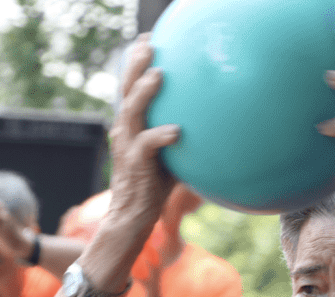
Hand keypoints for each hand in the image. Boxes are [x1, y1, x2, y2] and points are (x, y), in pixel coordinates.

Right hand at [104, 35, 179, 235]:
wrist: (131, 218)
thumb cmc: (152, 187)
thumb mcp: (168, 156)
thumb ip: (179, 138)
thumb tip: (210, 127)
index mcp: (131, 126)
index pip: (131, 87)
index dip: (137, 63)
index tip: (150, 40)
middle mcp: (125, 131)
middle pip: (126, 90)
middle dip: (136, 64)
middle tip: (149, 43)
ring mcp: (127, 146)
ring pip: (131, 111)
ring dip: (144, 92)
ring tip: (160, 75)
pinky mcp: (135, 165)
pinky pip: (147, 145)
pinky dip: (160, 135)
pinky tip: (176, 130)